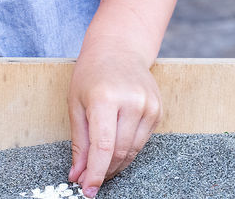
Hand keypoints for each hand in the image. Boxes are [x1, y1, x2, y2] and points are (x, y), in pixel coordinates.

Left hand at [67, 44, 161, 196]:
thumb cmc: (92, 74)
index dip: (95, 173)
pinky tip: (116, 146)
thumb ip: (79, 142)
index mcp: (106, 98)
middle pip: (119, 152)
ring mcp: (149, 105)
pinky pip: (142, 141)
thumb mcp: (76, 104)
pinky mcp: (158, 110)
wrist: (119, 49)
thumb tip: (78, 174)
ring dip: (116, 164)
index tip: (88, 191)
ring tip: (100, 165)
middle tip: (88, 179)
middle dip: (103, 171)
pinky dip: (128, 150)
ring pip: (133, 151)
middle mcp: (132, 101)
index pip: (103, 147)